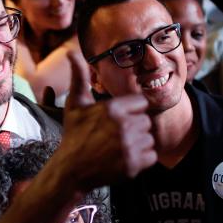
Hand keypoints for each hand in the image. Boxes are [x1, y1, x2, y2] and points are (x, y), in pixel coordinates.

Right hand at [53, 48, 155, 190]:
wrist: (71, 170)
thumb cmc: (74, 135)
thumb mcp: (75, 104)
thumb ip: (79, 77)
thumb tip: (70, 52)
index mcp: (113, 108)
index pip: (141, 103)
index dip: (131, 111)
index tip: (117, 120)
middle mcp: (124, 126)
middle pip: (146, 121)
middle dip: (134, 128)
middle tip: (114, 136)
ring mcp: (129, 147)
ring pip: (150, 139)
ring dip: (138, 144)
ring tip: (118, 147)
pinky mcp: (133, 165)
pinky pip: (152, 156)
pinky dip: (142, 159)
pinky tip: (124, 158)